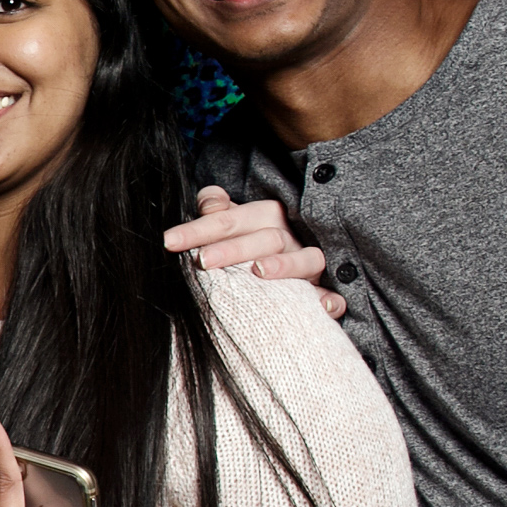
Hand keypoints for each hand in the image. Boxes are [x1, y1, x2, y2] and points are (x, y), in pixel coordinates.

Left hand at [165, 184, 344, 318]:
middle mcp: (291, 237)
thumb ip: (218, 211)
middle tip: (202, 260)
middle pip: (266, 237)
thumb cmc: (254, 240)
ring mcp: (312, 264)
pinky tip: (324, 305)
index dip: (200, 229)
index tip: (170, 241)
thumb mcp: (235, 222)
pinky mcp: (327, 289)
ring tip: (259, 271)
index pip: (230, 219)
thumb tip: (209, 201)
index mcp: (266, 216)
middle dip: (233, 248)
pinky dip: (331, 299)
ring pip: (306, 259)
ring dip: (285, 264)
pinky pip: (336, 294)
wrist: (295, 264)